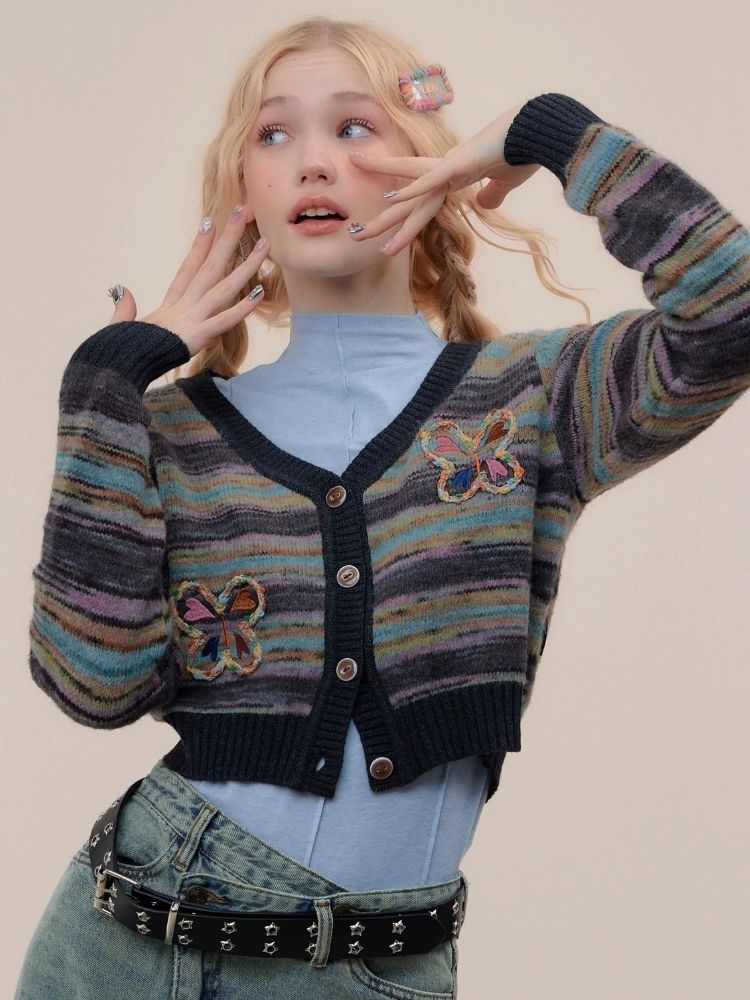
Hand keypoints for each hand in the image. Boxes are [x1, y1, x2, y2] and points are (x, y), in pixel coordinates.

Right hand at [107, 205, 270, 357]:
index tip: (210, 222)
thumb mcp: (123, 326)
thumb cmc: (120, 351)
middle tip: (242, 211)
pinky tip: (260, 293)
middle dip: (228, 238)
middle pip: (211, 266)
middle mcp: (184, 306)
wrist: (117, 365)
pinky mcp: (196, 336)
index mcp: (170, 306)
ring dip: (246, 266)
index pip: (188, 269)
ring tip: (265, 244)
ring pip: (224, 287)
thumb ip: (125, 308)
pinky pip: (224, 320)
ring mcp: (191, 319)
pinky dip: (242, 308)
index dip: (200, 246)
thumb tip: (123, 291)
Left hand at [347, 100, 540, 254]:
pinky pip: (431, 179)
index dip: (401, 213)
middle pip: (408, 203)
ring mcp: (449, 168)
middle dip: (382, 222)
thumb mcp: (504, 183)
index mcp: (453, 179)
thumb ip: (492, 195)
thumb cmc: (522, 153)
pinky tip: (391, 196)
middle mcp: (444, 174)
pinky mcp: (459, 163)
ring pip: (411, 195)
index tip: (382, 225)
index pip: (421, 201)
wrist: (536, 131)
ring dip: (387, 215)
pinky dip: (413, 187)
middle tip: (355, 236)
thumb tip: (484, 204)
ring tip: (361, 232)